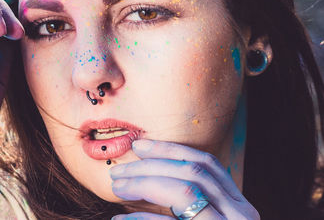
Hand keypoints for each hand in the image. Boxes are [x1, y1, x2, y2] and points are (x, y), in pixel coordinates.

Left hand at [110, 139, 259, 219]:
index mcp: (239, 207)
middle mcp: (241, 217)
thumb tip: (145, 173)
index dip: (171, 150)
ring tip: (116, 188)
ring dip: (143, 184)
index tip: (139, 146)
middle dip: (149, 166)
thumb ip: (190, 203)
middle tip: (117, 172)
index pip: (207, 164)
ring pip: (184, 192)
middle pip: (192, 174)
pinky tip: (120, 219)